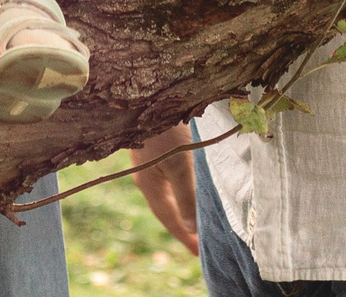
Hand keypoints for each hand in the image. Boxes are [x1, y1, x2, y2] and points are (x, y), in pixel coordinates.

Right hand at [129, 123, 198, 251]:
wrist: (144, 91)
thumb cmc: (162, 127)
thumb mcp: (178, 163)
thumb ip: (186, 196)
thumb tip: (193, 229)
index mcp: (149, 185)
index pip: (169, 219)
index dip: (185, 237)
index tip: (199, 255)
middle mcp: (147, 175)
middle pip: (168, 207)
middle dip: (183, 224)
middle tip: (201, 241)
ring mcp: (150, 160)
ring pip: (170, 191)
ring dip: (184, 205)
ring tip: (199, 216)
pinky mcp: (156, 146)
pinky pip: (172, 176)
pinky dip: (183, 187)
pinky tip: (192, 182)